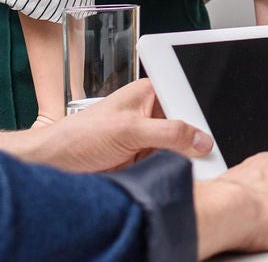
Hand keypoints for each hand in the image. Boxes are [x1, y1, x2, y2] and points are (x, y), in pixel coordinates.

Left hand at [0, 79, 210, 172]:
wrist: (54, 166)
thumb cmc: (78, 137)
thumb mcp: (129, 130)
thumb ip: (169, 133)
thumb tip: (202, 139)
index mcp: (149, 93)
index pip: (187, 97)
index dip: (201, 114)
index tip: (213, 133)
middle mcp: (152, 114)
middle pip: (188, 124)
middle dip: (195, 139)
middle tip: (205, 153)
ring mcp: (149, 138)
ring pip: (182, 148)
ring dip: (184, 158)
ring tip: (189, 164)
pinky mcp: (144, 160)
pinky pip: (170, 165)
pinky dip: (175, 171)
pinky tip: (176, 175)